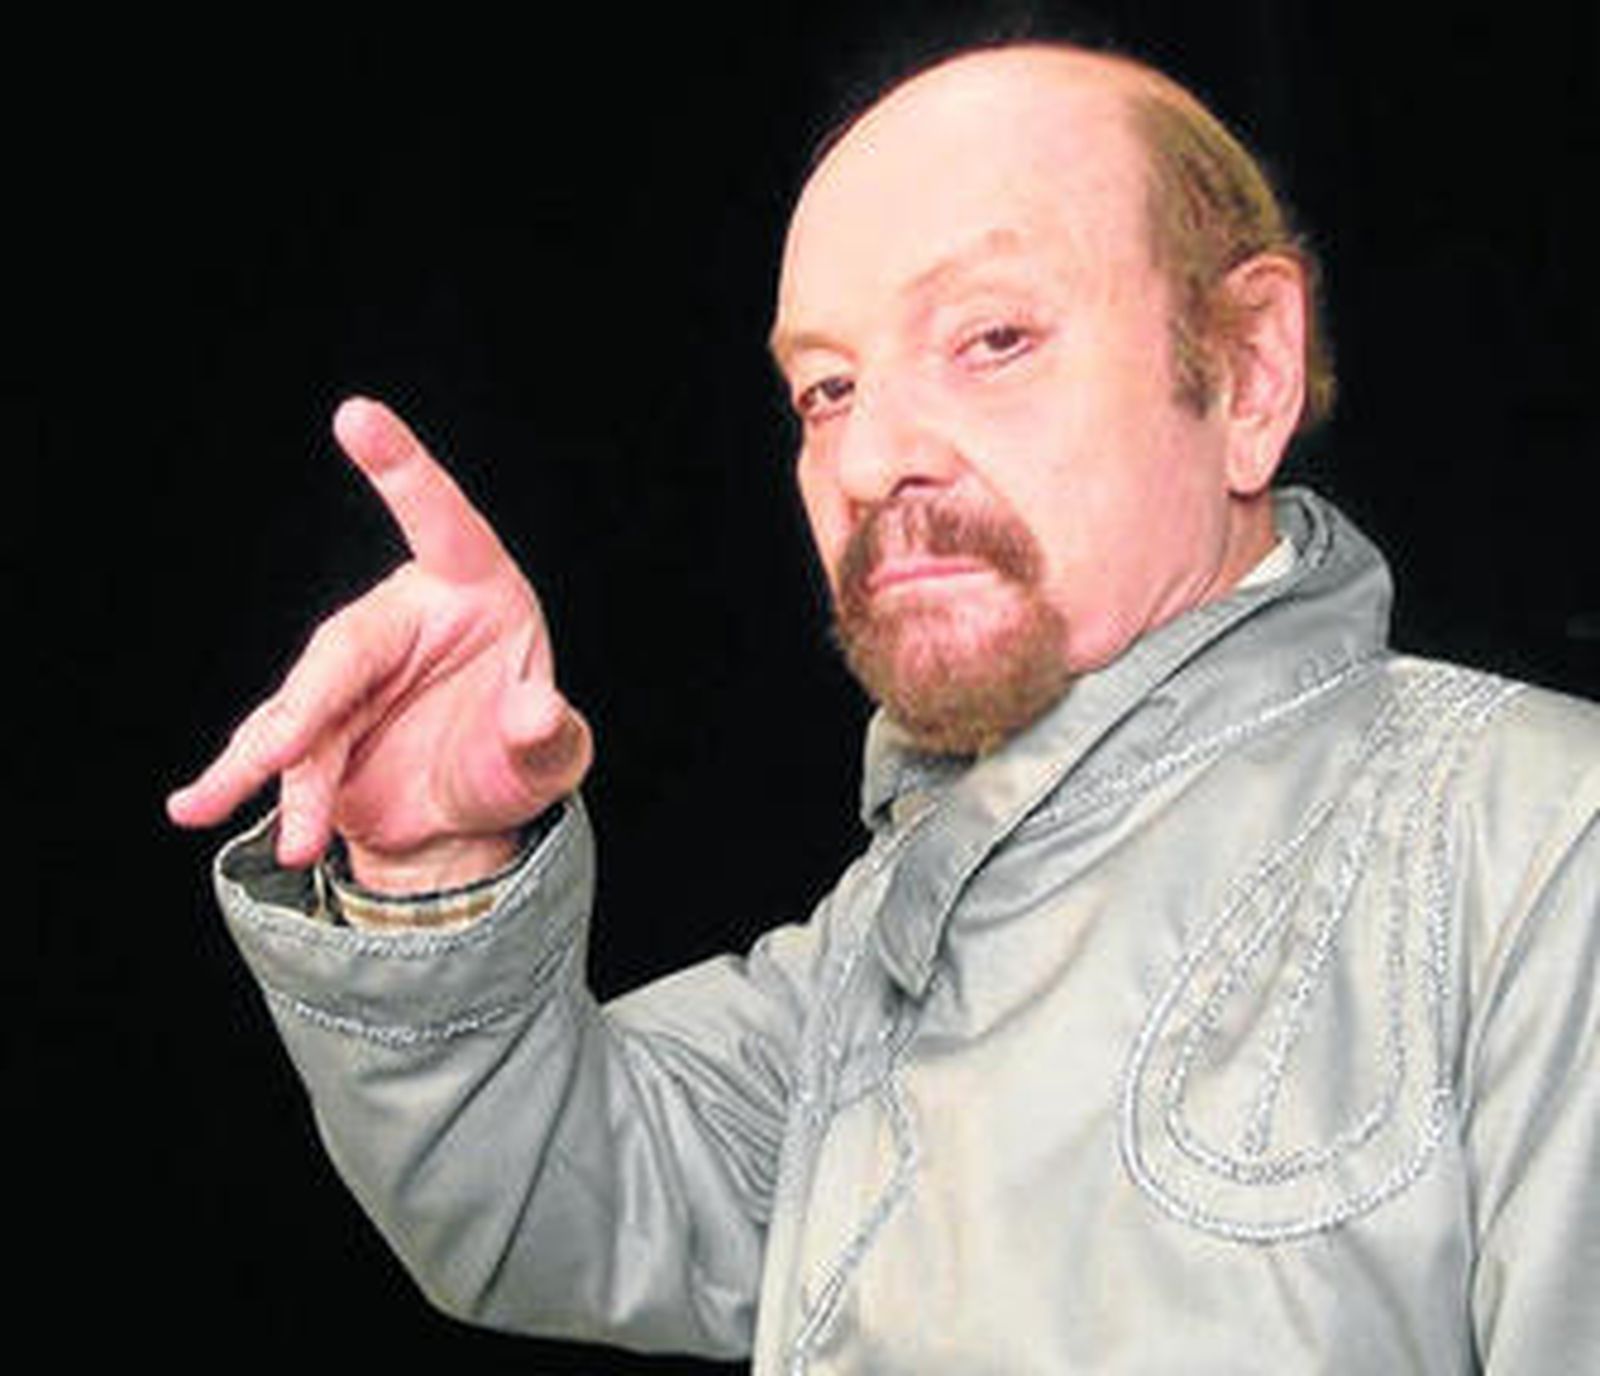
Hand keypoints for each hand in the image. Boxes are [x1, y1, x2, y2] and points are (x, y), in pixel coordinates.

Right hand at [167, 398, 591, 891]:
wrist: (466, 820)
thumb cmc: (520, 760)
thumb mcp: (549, 759)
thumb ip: (547, 737)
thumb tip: (538, 710)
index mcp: (475, 590)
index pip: (440, 519)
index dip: (401, 470)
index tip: (356, 414)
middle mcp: (404, 618)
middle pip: (343, 648)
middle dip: (307, 708)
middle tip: (278, 755)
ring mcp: (350, 672)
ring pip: (299, 712)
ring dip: (277, 768)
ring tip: (260, 823)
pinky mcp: (312, 721)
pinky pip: (272, 747)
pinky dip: (239, 780)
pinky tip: (196, 802)